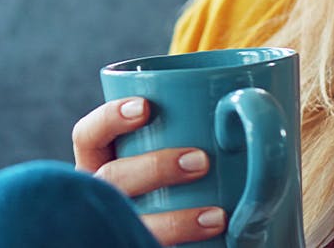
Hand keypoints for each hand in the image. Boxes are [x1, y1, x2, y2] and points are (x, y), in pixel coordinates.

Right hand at [73, 97, 226, 245]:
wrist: (205, 237)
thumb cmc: (193, 179)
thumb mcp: (184, 148)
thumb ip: (198, 129)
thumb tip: (245, 99)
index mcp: (104, 161)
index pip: (88, 136)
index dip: (108, 119)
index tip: (145, 106)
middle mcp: (104, 195)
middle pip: (111, 179)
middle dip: (154, 168)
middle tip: (201, 160)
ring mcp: (120, 225)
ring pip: (130, 223)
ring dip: (174, 221)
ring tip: (218, 215)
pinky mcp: (137, 246)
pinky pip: (150, 247)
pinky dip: (181, 245)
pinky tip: (214, 238)